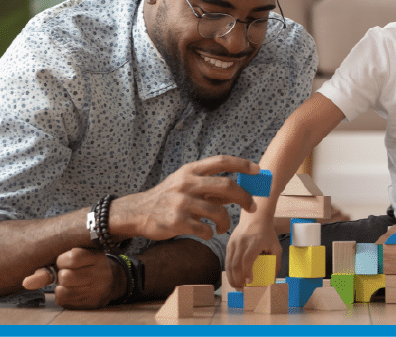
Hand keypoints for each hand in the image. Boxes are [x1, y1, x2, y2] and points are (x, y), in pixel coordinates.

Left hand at [22, 248, 122, 308]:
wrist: (112, 281)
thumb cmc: (87, 266)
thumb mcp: (75, 259)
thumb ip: (49, 268)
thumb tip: (26, 282)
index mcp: (98, 256)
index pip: (73, 256)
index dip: (62, 260)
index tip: (65, 260)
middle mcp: (101, 273)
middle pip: (66, 276)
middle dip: (62, 274)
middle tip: (69, 272)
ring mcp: (98, 289)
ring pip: (63, 290)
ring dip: (61, 287)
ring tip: (71, 282)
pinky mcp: (92, 303)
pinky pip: (65, 301)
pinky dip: (62, 296)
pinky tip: (72, 290)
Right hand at [115, 156, 259, 241]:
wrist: (138, 212)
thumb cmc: (168, 197)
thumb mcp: (186, 184)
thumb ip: (210, 186)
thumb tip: (240, 190)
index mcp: (190, 171)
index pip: (221, 161)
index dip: (242, 164)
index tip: (258, 170)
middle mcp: (187, 183)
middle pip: (226, 186)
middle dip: (244, 197)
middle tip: (251, 207)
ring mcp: (181, 203)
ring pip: (218, 212)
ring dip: (226, 222)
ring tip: (223, 227)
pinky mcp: (177, 222)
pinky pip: (205, 229)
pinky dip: (211, 233)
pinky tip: (207, 233)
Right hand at [225, 214, 281, 288]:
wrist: (256, 217)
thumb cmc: (267, 233)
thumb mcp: (276, 246)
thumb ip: (276, 262)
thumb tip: (273, 279)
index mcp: (255, 242)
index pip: (247, 260)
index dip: (247, 273)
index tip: (249, 282)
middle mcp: (242, 242)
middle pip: (235, 264)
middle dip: (237, 279)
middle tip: (242, 289)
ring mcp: (234, 242)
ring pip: (229, 263)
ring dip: (231, 277)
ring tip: (236, 286)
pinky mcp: (229, 243)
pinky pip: (227, 259)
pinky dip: (229, 270)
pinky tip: (233, 277)